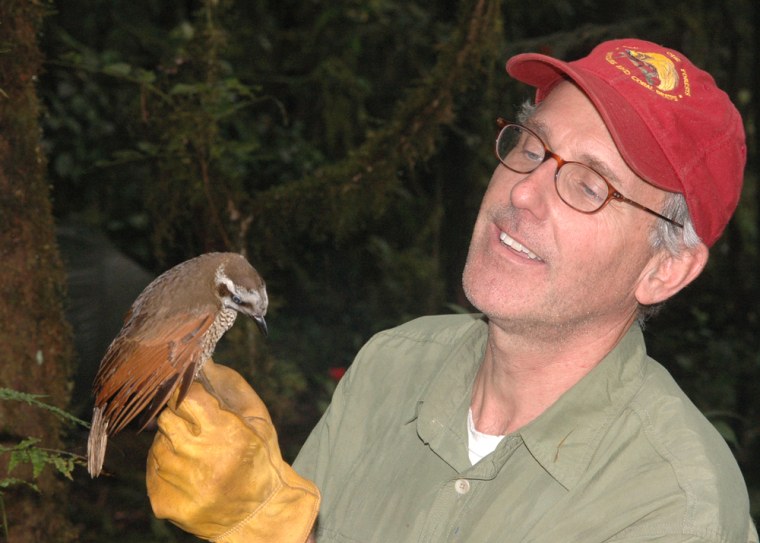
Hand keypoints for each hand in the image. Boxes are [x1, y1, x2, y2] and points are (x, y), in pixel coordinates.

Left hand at [146, 359, 319, 542]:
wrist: (259, 513)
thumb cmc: (260, 457)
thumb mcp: (256, 417)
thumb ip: (228, 385)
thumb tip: (200, 358)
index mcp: (224, 433)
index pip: (186, 397)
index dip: (189, 394)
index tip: (195, 397)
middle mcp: (199, 459)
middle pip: (167, 418)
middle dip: (181, 419)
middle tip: (198, 430)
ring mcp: (179, 484)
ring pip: (157, 444)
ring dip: (173, 444)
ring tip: (197, 456)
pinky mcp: (164, 503)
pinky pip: (152, 470)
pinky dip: (166, 467)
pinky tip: (188, 473)